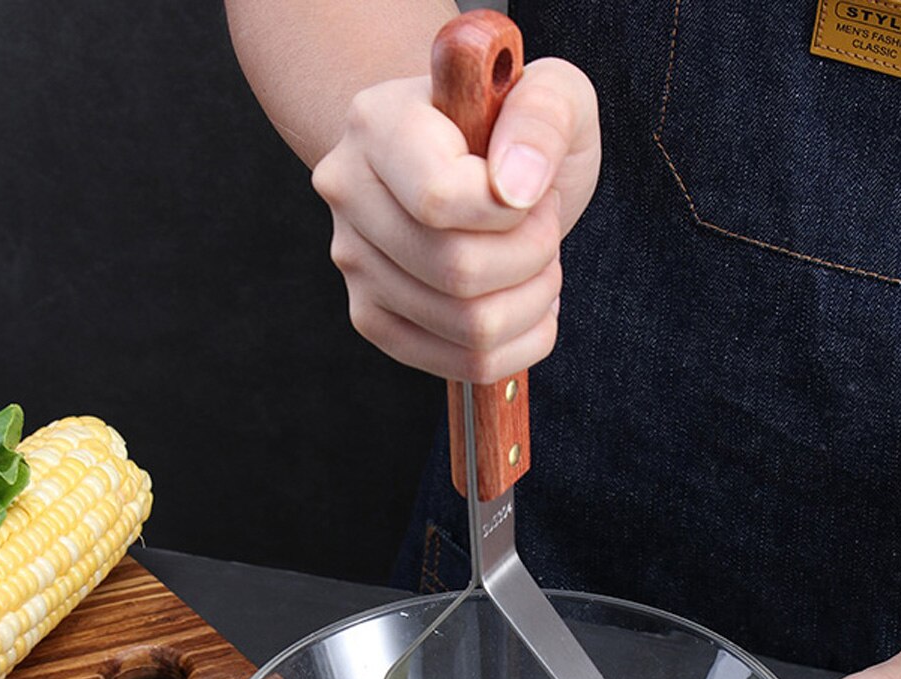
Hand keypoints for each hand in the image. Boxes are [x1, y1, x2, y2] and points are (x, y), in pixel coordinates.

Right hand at [312, 58, 599, 381]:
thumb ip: (544, 115)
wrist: (473, 166)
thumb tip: (516, 188)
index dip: (511, 213)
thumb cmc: (513, 130)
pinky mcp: (373, 319)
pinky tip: (526, 302)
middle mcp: (347, 194)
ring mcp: (354, 264)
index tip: (534, 192)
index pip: (440, 201)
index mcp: (378, 124)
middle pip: (458, 272)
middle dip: (533, 258)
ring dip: (533, 301)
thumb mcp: (553, 93)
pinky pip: (466, 363)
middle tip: (543, 227)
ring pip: (470, 327)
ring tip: (538, 262)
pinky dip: (521, 343)